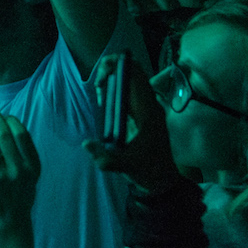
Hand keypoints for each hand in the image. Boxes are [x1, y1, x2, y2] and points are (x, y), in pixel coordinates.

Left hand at [0, 113, 39, 231]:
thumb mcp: (32, 175)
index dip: (13, 121)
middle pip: (4, 135)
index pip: (22, 135)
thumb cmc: (21, 194)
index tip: (7, 117)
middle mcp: (17, 170)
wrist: (10, 220)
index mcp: (32, 167)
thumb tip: (11, 127)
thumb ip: (26, 155)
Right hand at [83, 55, 179, 192]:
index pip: (136, 74)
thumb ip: (106, 158)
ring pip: (130, 80)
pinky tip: (106, 103)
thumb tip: (86, 143)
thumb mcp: (125, 166)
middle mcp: (150, 104)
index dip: (118, 66)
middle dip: (111, 72)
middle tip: (98, 88)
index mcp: (148, 111)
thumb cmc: (146, 171)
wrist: (162, 181)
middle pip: (132, 72)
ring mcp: (147, 108)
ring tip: (100, 96)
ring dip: (112, 81)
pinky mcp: (143, 113)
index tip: (101, 77)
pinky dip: (115, 90)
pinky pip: (129, 91)